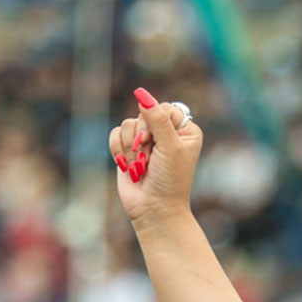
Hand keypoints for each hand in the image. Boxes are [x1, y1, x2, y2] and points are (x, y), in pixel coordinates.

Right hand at [111, 86, 202, 227]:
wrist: (153, 209)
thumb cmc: (169, 180)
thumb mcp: (169, 146)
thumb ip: (156, 118)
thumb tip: (140, 92)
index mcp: (185, 130)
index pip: (164, 108)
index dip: (154, 123)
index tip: (156, 144)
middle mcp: (166, 132)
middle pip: (143, 114)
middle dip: (142, 139)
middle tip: (149, 160)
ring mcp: (146, 140)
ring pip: (127, 124)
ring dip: (131, 149)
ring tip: (141, 167)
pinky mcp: (128, 148)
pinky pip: (115, 134)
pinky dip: (119, 151)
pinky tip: (129, 167)